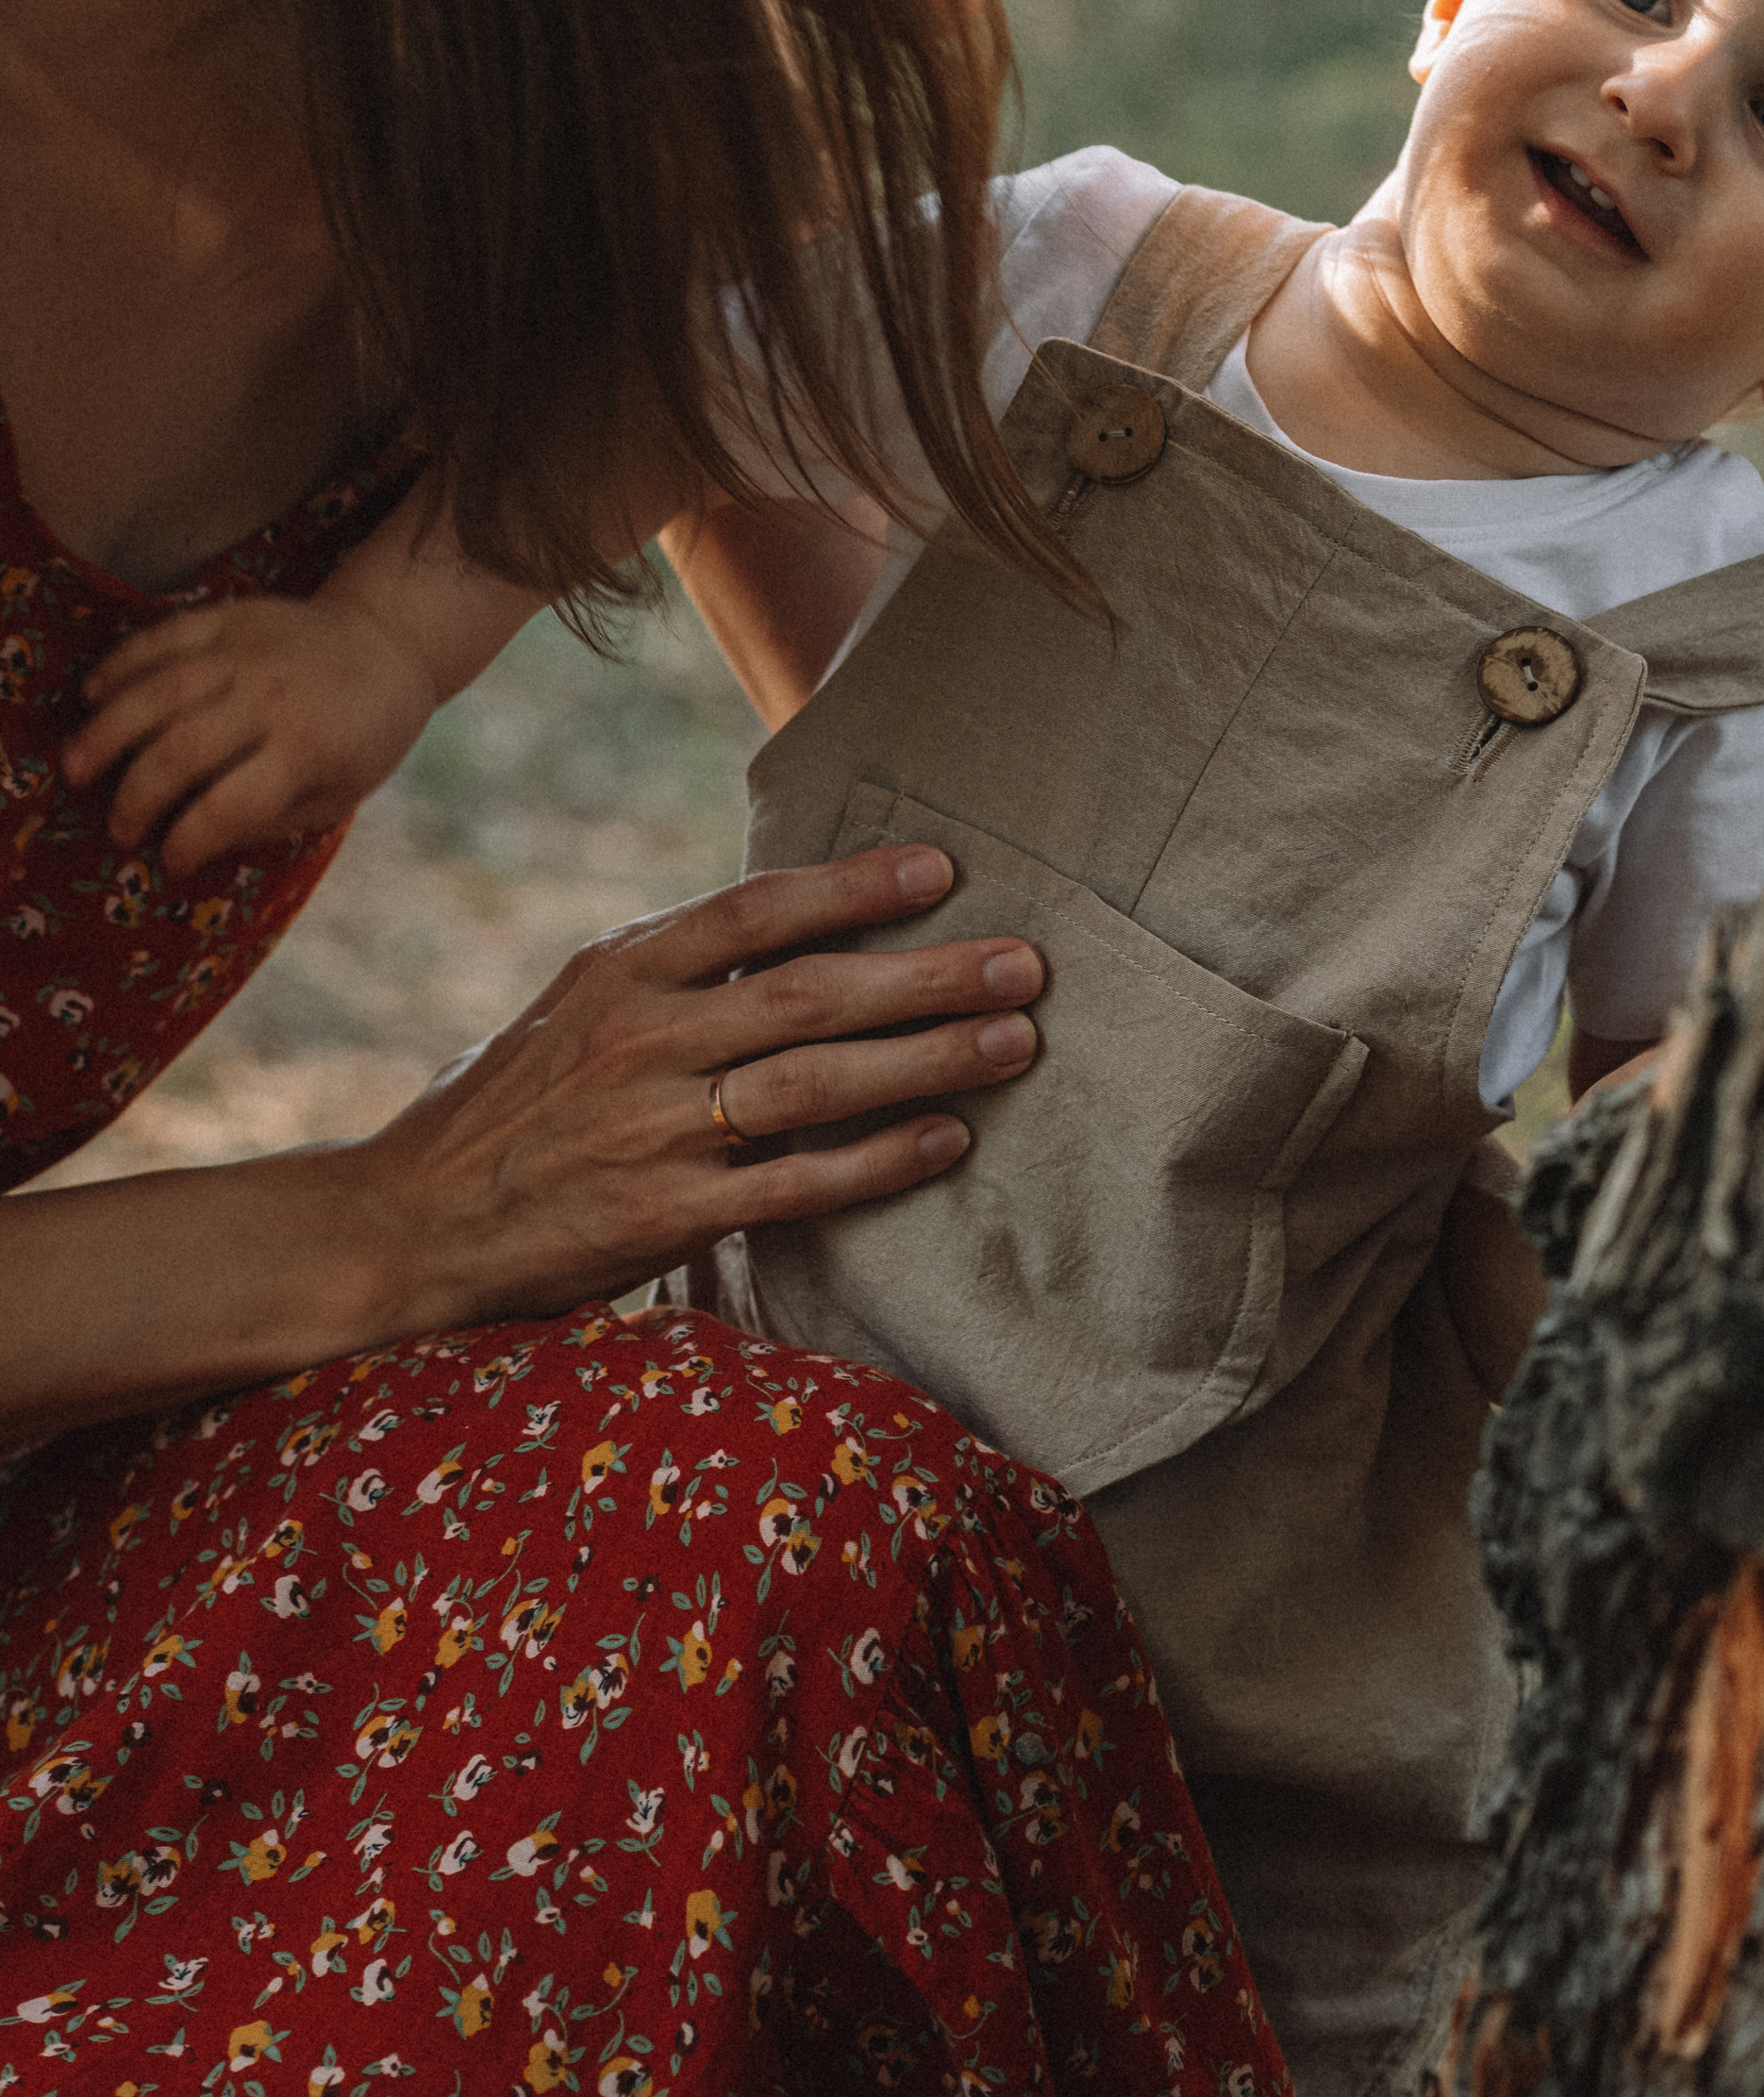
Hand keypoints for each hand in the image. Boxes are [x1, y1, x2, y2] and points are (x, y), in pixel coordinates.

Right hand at [64, 591, 442, 871]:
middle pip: (181, 751)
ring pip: (159, 691)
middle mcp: (271, 698)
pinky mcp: (230, 616)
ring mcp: (247, 651)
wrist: (391, 642)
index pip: (228, 806)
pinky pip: (163, 636)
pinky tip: (93, 693)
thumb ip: (270, 822)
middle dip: (137, 798)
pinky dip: (122, 663)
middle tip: (119, 830)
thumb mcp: (338, 794)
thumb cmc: (365, 733)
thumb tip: (194, 844)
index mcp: (306, 750)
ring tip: (76, 768)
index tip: (169, 861)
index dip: (188, 842)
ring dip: (108, 732)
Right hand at [345, 846, 1043, 1337]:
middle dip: (929, 977)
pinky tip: (945, 1142)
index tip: (943, 871)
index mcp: (621, 967)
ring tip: (1013, 1043)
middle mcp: (638, 1038)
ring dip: (926, 1061)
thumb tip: (800, 918)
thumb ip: (678, 967)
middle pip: (810, 995)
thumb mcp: (578, 1004)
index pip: (755, 911)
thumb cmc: (511, 1105)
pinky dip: (877, 1162)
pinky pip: (794, 1184)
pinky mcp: (660, 1218)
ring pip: (815, 1085)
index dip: (853, 886)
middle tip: (1024, 965)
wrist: (406, 1224)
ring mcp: (649, 1130)